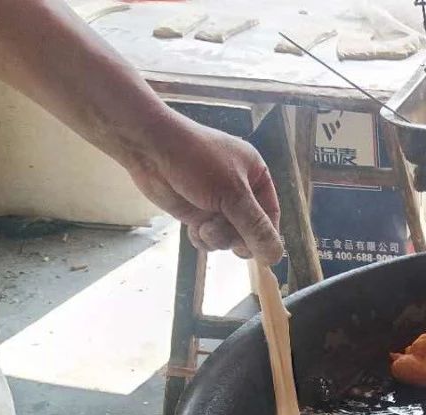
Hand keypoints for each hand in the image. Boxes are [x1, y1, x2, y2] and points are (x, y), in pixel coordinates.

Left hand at [124, 114, 283, 262]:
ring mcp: (217, 203)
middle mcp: (239, 191)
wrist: (149, 148)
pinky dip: (202, 238)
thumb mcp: (232, 193)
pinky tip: (193, 228)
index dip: (266, 236)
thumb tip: (276, 256)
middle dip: (237, 236)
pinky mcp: (197, 212)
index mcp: (256, 176)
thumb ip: (256, 227)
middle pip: (251, 231)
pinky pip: (210, 238)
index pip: (271, 215)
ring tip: (204, 225)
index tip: (261, 253)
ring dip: (218, 237)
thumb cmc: (196, 159)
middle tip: (227, 234)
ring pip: (229, 237)